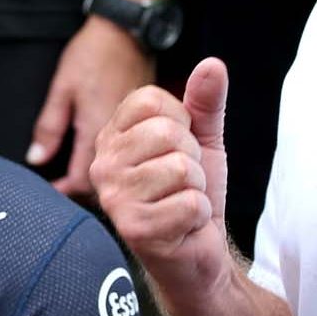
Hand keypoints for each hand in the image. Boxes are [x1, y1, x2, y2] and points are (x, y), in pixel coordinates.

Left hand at [29, 18, 155, 196]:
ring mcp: (136, 131)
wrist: (128, 32)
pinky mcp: (144, 122)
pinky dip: (115, 159)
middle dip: (82, 188)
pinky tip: (103, 154)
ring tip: (76, 175)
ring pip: (119, 168)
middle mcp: (122, 138)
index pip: (83, 181)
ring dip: (100, 175)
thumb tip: (36, 159)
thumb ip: (49, 128)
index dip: (65, 191)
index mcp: (97, 132)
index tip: (51, 192)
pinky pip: (129, 151)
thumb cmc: (92, 55)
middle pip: (103, 180)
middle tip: (60, 187)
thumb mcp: (62, 89)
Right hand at [93, 57, 228, 280]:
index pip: (151, 100)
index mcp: (112, 137)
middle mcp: (104, 164)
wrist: (197, 252)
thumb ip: (205, 102)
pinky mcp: (134, 228)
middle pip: (168, 132)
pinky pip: (190, 203)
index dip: (182, 122)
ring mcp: (115, 197)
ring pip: (181, 168)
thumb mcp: (202, 140)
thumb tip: (212, 64)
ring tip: (181, 202)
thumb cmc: (191, 192)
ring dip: (197, 188)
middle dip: (193, 159)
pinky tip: (183, 224)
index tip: (177, 148)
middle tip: (182, 182)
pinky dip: (199, 215)